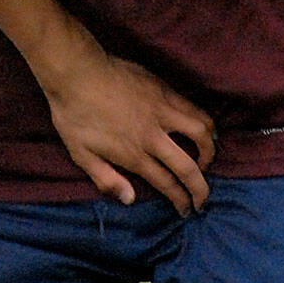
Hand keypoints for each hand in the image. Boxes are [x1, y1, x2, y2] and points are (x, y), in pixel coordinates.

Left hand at [44, 47, 214, 214]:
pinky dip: (205, 122)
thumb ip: (105, 178)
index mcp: (133, 155)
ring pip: (201, 134)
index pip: (167, 184)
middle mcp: (153, 137)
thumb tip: (129, 199)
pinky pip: (194, 109)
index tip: (186, 210)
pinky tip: (204, 128)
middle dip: (201, 189)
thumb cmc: (73, 113)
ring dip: (210, 151)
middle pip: (188, 168)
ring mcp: (161, 111)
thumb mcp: (80, 153)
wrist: (75, 72)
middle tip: (203, 199)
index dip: (180, 201)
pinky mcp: (164, 91)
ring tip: (207, 159)